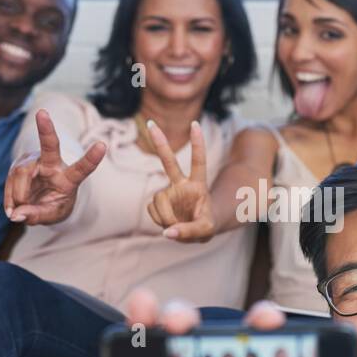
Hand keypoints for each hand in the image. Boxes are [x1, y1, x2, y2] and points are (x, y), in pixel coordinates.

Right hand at [4, 109, 106, 223]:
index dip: (92, 158)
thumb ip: (36, 215)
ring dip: (18, 197)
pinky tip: (15, 205)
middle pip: (50, 146)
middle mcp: (52, 164)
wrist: (42, 199)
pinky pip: (9, 182)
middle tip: (42, 113)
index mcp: (69, 178)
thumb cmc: (53, 205)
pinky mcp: (18, 165)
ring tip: (22, 210)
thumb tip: (16, 214)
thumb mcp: (50, 215)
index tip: (102, 145)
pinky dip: (10, 199)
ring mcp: (34, 161)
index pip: (82, 168)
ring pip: (21, 175)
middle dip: (46, 129)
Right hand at [146, 121, 215, 242]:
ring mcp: (169, 192)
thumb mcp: (206, 230)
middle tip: (150, 123)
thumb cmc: (206, 225)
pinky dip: (159, 220)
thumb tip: (167, 232)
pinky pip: (152, 210)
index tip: (195, 124)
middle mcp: (181, 185)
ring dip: (165, 216)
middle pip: (169, 161)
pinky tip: (168, 224)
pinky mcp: (158, 202)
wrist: (195, 231)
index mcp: (198, 185)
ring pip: (159, 199)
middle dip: (160, 143)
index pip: (198, 161)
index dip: (197, 143)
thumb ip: (189, 231)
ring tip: (176, 225)